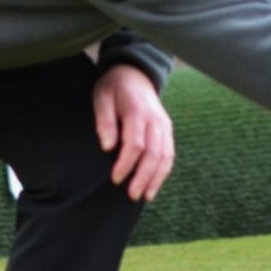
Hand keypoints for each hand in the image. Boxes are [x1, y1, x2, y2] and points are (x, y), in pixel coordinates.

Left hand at [92, 64, 174, 201]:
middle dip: (144, 177)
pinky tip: (154, 185)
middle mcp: (155, 120)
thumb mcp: (102, 97)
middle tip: (132, 195)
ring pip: (166, 156)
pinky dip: (163, 171)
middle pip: (154, 154)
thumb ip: (104, 121)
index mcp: (137, 111)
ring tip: (145, 196)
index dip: (126, 164)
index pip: (136, 144)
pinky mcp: (167, 130)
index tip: (115, 178)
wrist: (135, 73)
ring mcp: (164, 125)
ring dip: (157, 178)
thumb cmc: (114, 88)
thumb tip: (108, 147)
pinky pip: (169, 153)